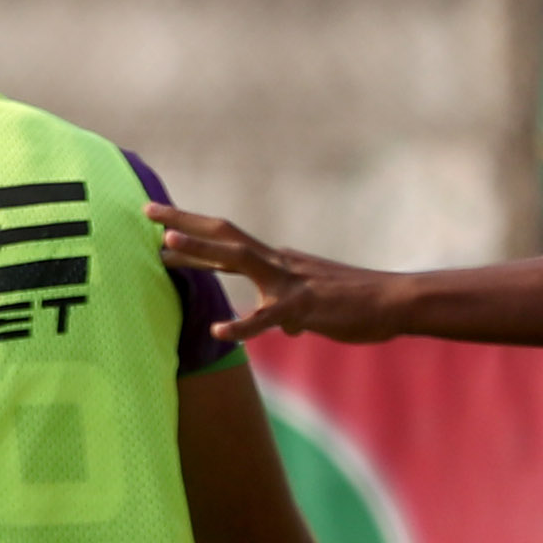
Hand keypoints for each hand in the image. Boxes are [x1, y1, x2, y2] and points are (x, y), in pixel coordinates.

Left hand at [150, 205, 395, 344]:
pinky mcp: (304, 305)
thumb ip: (287, 311)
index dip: (191, 232)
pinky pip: (267, 316)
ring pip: (238, 259)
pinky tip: (218, 332)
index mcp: (276, 261)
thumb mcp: (309, 306)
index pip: (226, 242)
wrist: (396, 302)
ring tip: (165, 246)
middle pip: (224, 235)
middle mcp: (277, 262)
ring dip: (201, 251)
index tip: (158, 223)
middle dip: (183, 223)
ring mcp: (289, 281)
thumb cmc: (355, 304)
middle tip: (145, 210)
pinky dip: (242, 324)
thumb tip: (278, 326)